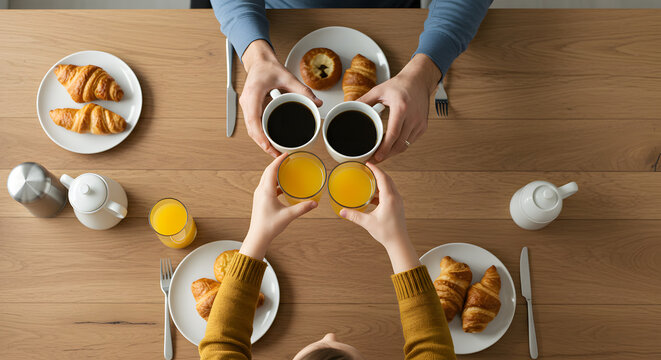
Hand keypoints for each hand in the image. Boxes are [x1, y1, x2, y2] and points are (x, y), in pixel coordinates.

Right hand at [240, 40, 322, 156]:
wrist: (258, 61)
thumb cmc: (269, 67)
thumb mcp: (287, 77)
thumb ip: (303, 90)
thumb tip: (318, 102)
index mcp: (253, 94)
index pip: (253, 120)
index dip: (260, 136)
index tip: (269, 147)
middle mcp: (246, 102)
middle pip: (251, 129)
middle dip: (262, 144)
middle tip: (277, 155)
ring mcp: (246, 106)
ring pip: (251, 129)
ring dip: (261, 141)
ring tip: (275, 151)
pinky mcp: (249, 108)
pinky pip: (253, 125)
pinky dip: (260, 135)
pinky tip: (270, 141)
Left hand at [241, 154, 317, 259]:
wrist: (258, 236)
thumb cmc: (269, 226)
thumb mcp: (288, 216)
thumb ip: (302, 208)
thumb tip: (314, 203)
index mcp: (266, 191)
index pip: (271, 169)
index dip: (278, 160)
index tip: (286, 155)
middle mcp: (261, 190)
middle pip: (268, 171)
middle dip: (277, 164)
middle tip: (287, 160)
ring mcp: (259, 195)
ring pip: (266, 178)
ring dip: (275, 172)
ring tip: (285, 170)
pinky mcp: (260, 200)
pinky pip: (267, 186)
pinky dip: (275, 182)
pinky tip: (283, 187)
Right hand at [339, 163, 419, 272]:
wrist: (399, 242)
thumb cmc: (387, 233)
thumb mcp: (368, 223)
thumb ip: (354, 216)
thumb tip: (342, 212)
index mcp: (389, 198)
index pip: (383, 177)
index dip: (375, 169)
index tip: (368, 164)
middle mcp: (395, 197)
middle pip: (387, 179)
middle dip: (377, 173)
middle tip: (368, 169)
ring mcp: (397, 202)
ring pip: (389, 186)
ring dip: (380, 181)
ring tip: (369, 180)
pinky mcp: (397, 206)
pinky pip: (390, 193)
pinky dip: (381, 190)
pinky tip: (373, 196)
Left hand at [358, 54, 440, 162]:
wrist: (419, 80)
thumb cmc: (400, 84)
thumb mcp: (380, 90)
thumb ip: (364, 100)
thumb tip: (350, 106)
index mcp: (401, 108)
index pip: (393, 134)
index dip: (384, 148)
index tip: (376, 157)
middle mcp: (413, 117)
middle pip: (399, 144)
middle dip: (386, 155)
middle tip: (374, 159)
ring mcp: (420, 123)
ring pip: (405, 145)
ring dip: (393, 152)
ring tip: (380, 155)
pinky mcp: (423, 126)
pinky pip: (410, 141)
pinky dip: (400, 146)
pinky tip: (391, 146)